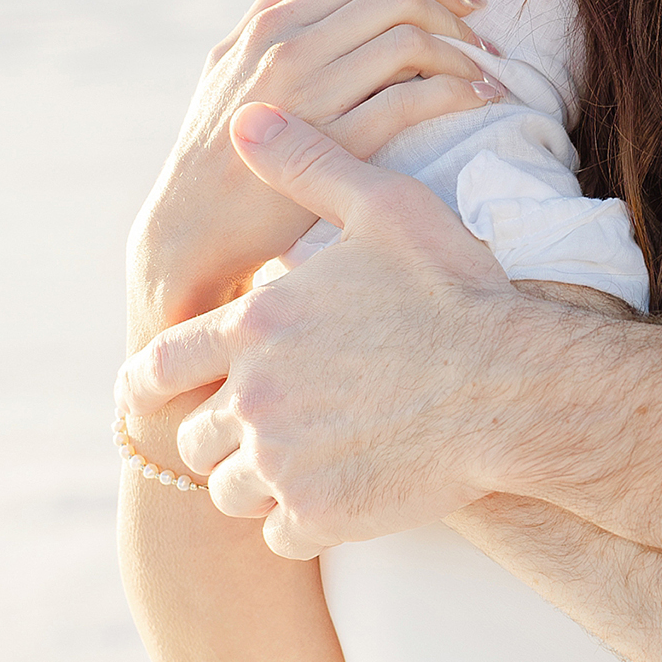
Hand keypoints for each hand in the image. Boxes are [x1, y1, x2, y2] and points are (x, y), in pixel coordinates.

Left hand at [124, 105, 524, 549]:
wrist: (514, 384)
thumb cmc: (456, 292)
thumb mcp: (384, 209)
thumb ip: (308, 167)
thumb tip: (245, 122)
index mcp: (255, 325)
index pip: (158, 365)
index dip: (148, 384)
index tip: (147, 397)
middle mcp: (253, 398)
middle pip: (194, 437)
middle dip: (219, 435)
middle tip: (264, 431)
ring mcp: (283, 464)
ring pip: (229, 493)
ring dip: (254, 485)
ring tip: (297, 471)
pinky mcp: (322, 516)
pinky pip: (279, 539)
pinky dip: (300, 526)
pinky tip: (336, 503)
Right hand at [129, 0, 498, 325]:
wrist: (193, 227)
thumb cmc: (220, 140)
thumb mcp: (230, 58)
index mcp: (270, 25)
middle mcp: (290, 52)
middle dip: (453, 11)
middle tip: (482, 35)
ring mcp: (311, 98)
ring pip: (409, 45)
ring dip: (462, 55)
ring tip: (486, 74)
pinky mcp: (334, 146)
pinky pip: (410, 102)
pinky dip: (455, 94)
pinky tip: (478, 100)